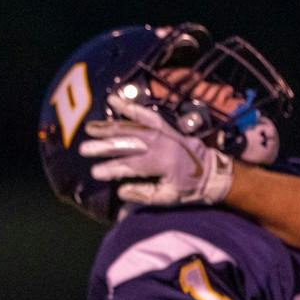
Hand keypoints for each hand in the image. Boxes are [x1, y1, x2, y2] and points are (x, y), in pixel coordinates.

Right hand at [80, 93, 233, 206]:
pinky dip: (131, 108)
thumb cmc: (190, 189)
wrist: (215, 174)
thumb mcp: (169, 198)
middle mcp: (165, 145)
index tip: (95, 172)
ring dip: (112, 126)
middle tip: (84, 148)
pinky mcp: (166, 127)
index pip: (133, 165)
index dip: (113, 168)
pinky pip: (147, 115)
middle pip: (130, 143)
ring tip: (91, 127)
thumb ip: (144, 194)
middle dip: (105, 146)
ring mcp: (166, 133)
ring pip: (135, 127)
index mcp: (165, 164)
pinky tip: (115, 102)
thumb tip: (121, 191)